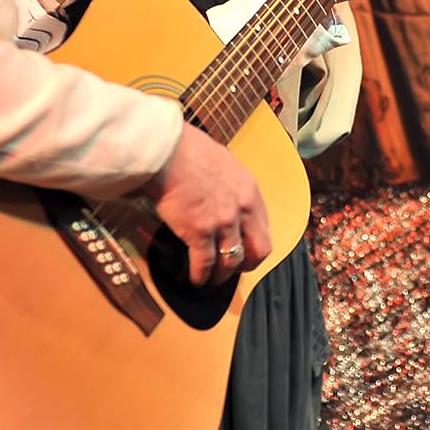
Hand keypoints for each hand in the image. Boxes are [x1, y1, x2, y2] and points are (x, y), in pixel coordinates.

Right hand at [138, 124, 270, 286]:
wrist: (165, 151)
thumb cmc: (187, 149)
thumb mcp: (222, 162)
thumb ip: (228, 183)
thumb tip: (219, 192)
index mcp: (249, 190)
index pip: (263, 227)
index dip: (254, 243)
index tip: (244, 249)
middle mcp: (242, 209)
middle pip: (258, 250)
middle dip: (246, 265)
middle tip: (233, 269)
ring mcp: (223, 223)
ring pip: (231, 262)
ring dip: (221, 275)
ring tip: (211, 280)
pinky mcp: (199, 232)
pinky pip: (205, 264)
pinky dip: (200, 277)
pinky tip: (195, 280)